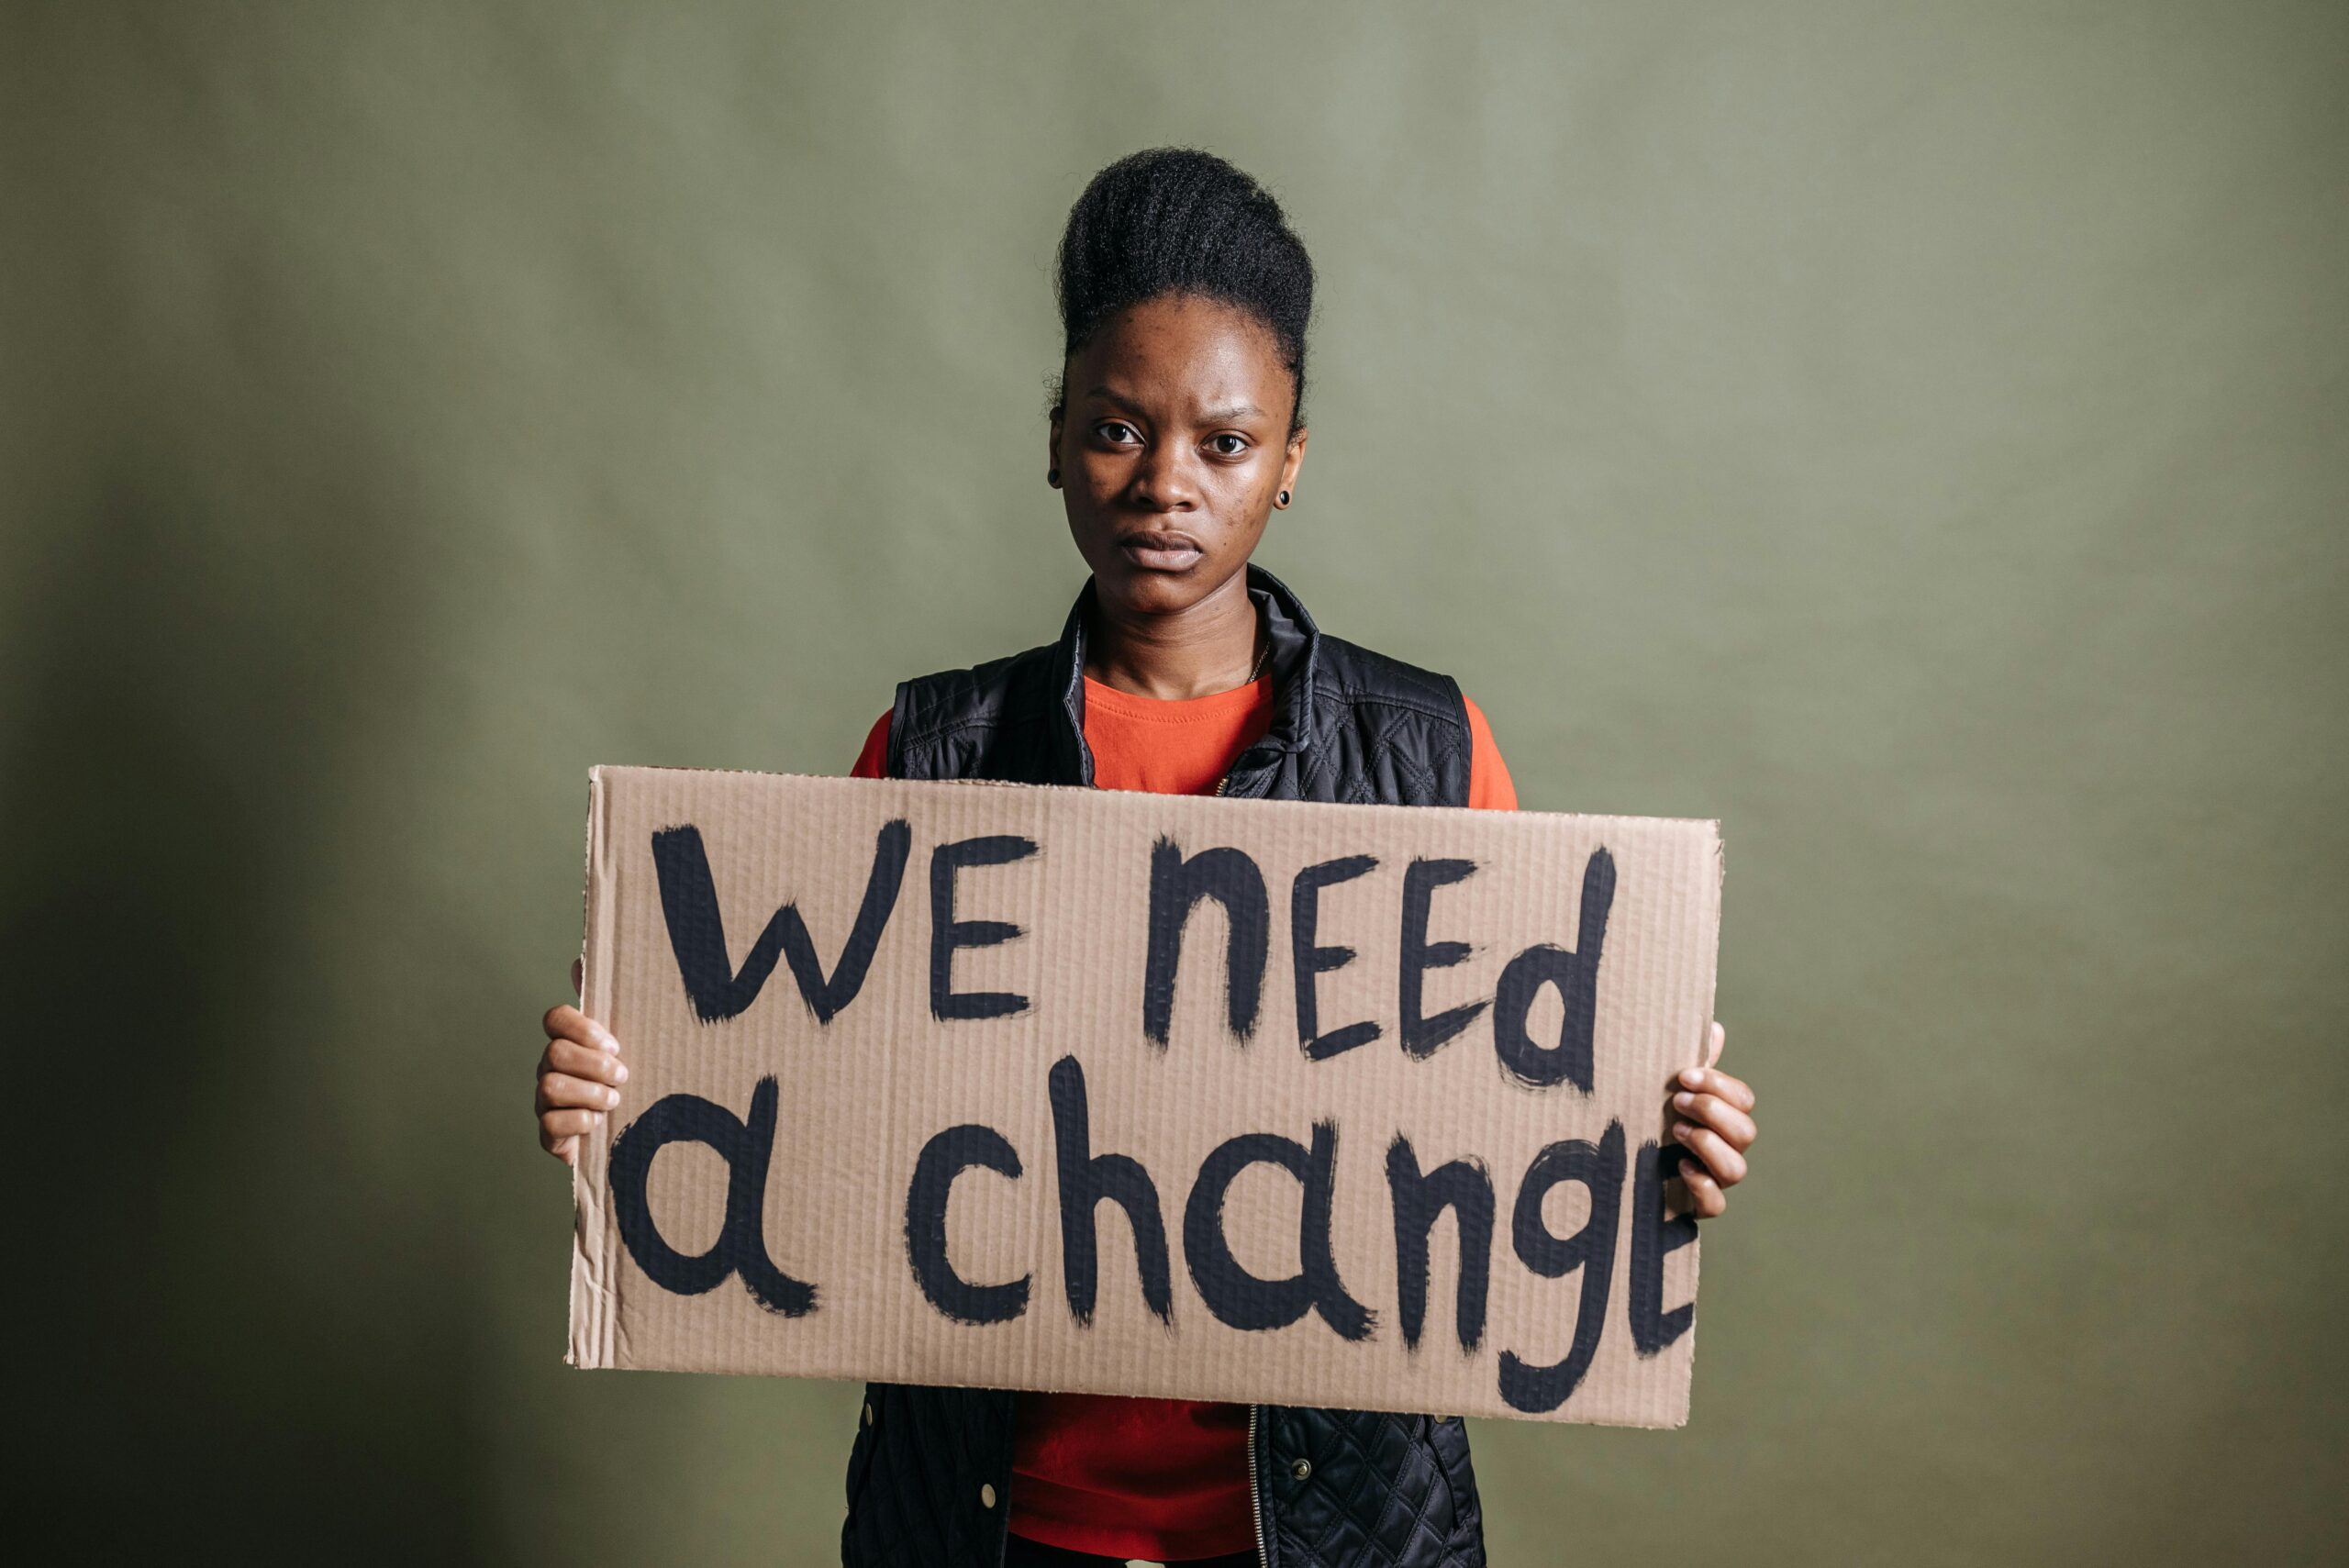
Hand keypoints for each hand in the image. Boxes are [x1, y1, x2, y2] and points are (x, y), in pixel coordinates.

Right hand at [536, 959, 626, 1165]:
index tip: (614, 1044)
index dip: (581, 1028)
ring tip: (614, 1100)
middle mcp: (550, 1068)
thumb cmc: (627, 1081)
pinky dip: (579, 1123)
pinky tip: (598, 1123)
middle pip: (555, 1053)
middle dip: (594, 1065)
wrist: (629, 1132)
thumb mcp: (629, 1041)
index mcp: (569, 1042)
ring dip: (590, 1094)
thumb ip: (609, 1004)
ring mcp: (545, 1100)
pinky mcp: (548, 1133)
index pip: (555, 1018)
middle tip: (623, 1075)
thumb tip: (581, 958)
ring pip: (551, 1086)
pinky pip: (550, 1124)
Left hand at [1668, 1020, 1754, 1218]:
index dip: (1718, 1085)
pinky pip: (1718, 1205)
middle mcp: (1726, 1149)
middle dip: (1712, 1111)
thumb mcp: (1669, 1090)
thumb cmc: (1653, 1120)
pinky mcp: (1699, 1206)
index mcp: (1724, 1117)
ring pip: (1737, 1168)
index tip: (1683, 1075)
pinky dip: (1704, 1186)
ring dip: (1708, 1144)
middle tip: (1677, 1102)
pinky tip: (1681, 1167)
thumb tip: (1715, 1028)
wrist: (1622, 1165)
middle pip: (1746, 1132)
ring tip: (1676, 1131)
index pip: (1743, 1099)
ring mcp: (1715, 1179)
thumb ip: (1694, 1063)